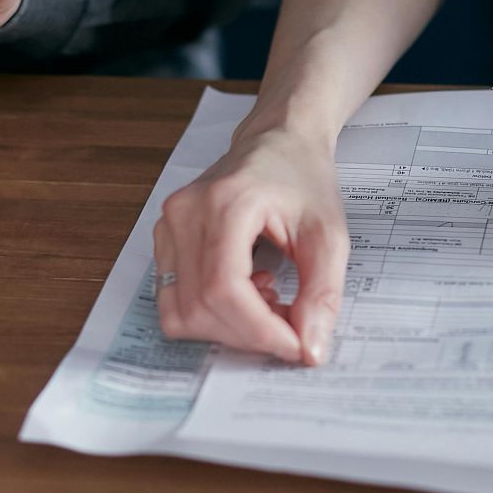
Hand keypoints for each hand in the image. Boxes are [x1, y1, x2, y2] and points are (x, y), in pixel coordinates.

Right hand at [152, 129, 350, 364]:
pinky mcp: (163, 240)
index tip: (296, 346)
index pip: (224, 289)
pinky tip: (246, 292)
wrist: (277, 141)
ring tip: (267, 302)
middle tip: (289, 326)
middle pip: (199, 307)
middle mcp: (185, 213)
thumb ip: (322, 294)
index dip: (260, 330)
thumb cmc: (302, 177)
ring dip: (227, 328)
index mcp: (226, 202)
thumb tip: (310, 350)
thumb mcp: (329, 234)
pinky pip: (174, 300)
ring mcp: (167, 226)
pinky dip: (211, 314)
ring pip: (180, 312)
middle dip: (248, 334)